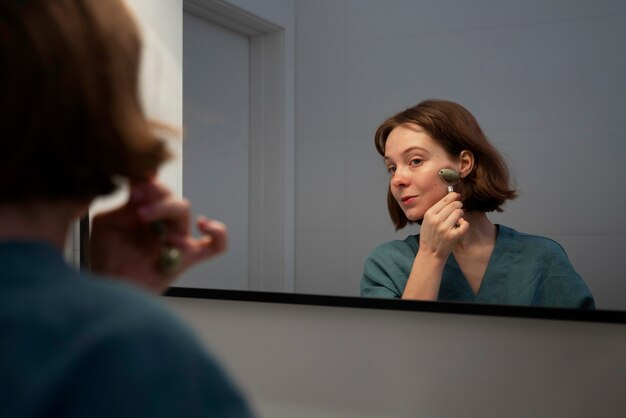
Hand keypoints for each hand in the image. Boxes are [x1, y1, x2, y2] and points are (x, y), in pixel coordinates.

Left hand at [89, 179, 227, 292]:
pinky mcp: (187, 258)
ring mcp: (177, 239)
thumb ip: (124, 207)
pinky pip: (215, 246)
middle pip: (167, 192)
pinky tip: (204, 225)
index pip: (154, 186)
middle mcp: (164, 222)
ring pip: (183, 210)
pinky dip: (218, 233)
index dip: (146, 181)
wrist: (110, 286)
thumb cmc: (108, 257)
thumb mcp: (107, 224)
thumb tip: (140, 193)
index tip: (132, 184)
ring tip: (143, 214)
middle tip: (135, 198)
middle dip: (153, 192)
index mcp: (146, 210)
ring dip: (164, 206)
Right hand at [418, 192, 468, 258]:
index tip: (457, 196)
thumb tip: (450, 198)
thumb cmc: (429, 236)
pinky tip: (460, 226)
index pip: (445, 200)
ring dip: (460, 215)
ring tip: (458, 219)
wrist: (430, 253)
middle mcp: (436, 220)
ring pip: (459, 213)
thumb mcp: (426, 221)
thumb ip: (436, 210)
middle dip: (458, 205)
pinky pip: (465, 224)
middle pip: (454, 205)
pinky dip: (464, 224)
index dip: (453, 196)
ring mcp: (444, 228)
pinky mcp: (453, 236)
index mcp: (429, 214)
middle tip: (459, 208)